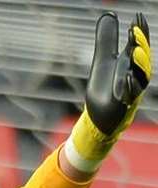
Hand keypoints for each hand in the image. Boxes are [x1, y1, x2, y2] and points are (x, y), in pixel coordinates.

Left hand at [65, 12, 151, 173]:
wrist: (98, 119)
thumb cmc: (105, 89)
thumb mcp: (102, 61)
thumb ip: (106, 41)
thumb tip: (109, 14)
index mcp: (131, 65)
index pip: (138, 45)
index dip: (140, 32)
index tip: (137, 17)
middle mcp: (134, 77)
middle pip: (143, 60)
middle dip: (141, 45)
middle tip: (135, 30)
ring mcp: (131, 93)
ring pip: (140, 78)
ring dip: (139, 64)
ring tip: (134, 50)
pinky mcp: (122, 107)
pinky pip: (129, 97)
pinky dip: (129, 88)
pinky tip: (126, 78)